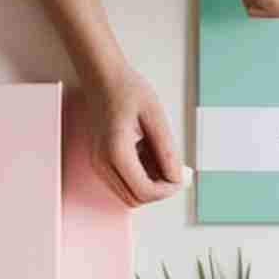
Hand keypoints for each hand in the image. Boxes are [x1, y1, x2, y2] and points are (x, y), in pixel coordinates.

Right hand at [91, 65, 183, 206]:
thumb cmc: (128, 91)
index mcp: (116, 151)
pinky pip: (123, 183)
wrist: (102, 79)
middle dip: (159, 189)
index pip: (144, 192)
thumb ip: (167, 149)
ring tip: (157, 154)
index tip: (180, 174)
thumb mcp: (155, 116)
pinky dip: (140, 176)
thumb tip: (177, 177)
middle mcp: (102, 163)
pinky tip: (147, 153)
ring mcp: (98, 164)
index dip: (167, 189)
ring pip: (129, 195)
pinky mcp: (100, 162)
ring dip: (149, 184)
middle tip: (172, 165)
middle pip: (136, 199)